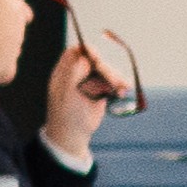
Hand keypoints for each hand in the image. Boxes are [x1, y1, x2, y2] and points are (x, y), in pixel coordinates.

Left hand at [40, 42, 120, 160]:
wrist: (74, 134)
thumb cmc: (65, 114)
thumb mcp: (65, 95)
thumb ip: (72, 74)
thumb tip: (84, 58)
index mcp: (63, 72)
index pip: (74, 53)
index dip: (85, 51)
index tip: (96, 56)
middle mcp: (77, 74)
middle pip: (95, 61)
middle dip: (105, 69)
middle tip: (112, 80)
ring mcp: (90, 81)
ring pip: (106, 71)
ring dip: (116, 78)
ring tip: (122, 87)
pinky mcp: (101, 89)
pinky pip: (113, 82)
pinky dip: (119, 85)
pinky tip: (123, 90)